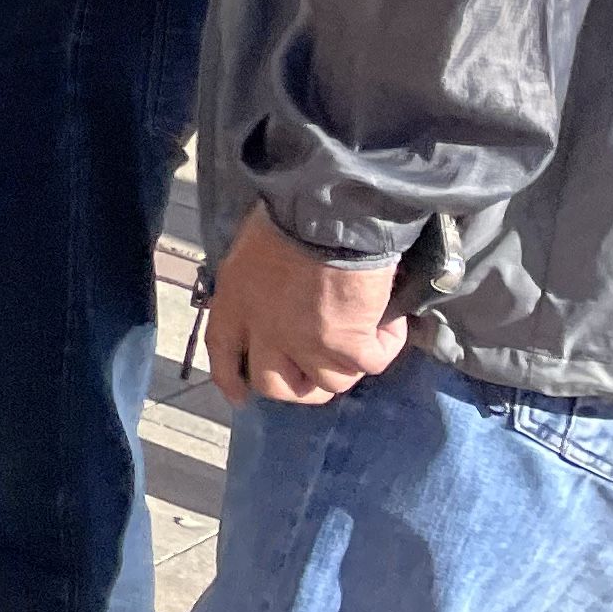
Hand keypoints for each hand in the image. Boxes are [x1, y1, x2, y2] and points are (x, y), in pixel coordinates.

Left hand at [203, 206, 409, 407]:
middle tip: (319, 373)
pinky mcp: (346, 344)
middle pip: (276, 385)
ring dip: (346, 367)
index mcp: (234, 303)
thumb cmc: (289, 217)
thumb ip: (257, 286)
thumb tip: (278, 298)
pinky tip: (389, 326)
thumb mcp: (251, 251)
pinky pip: (371, 364)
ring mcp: (306, 343)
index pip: (223, 354)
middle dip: (299, 387)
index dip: (232, 380)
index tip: (241, 397)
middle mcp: (265, 332)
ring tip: (361, 342)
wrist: (328, 214)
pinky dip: (384, 347)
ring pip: (329, 383)